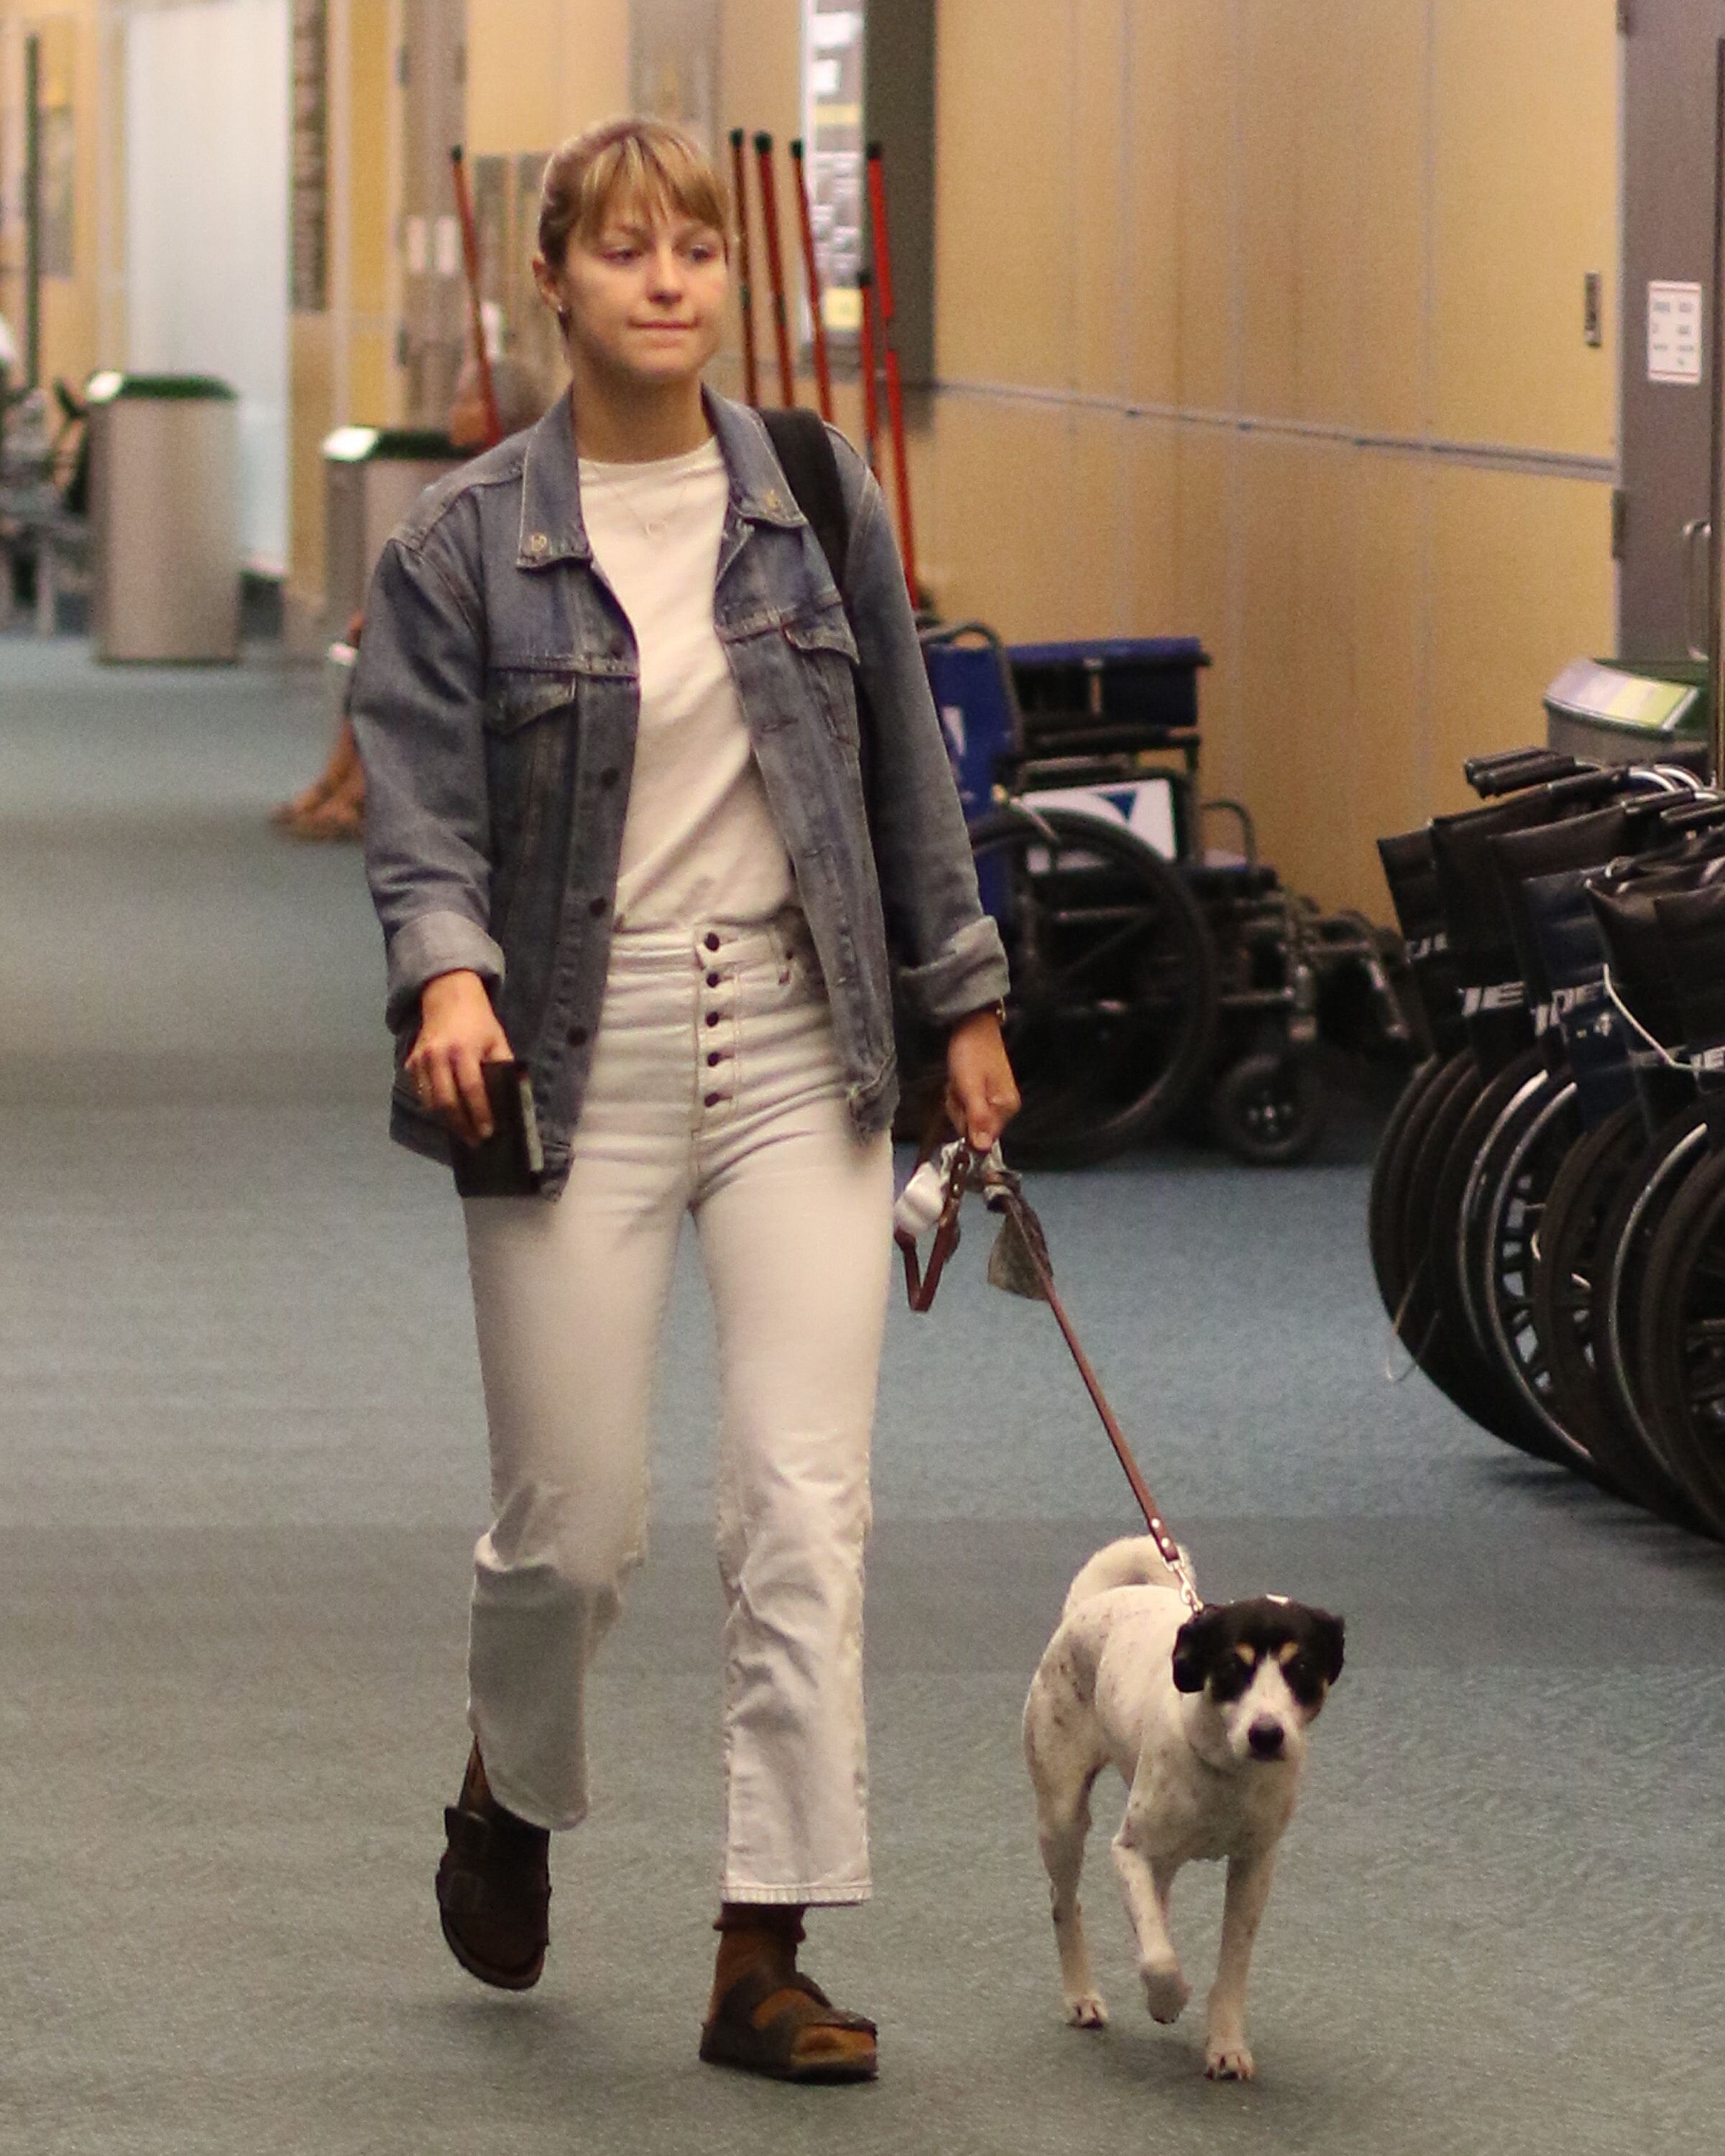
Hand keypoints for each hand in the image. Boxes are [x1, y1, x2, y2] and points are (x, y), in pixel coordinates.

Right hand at [406, 970, 513, 1145]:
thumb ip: (504, 1068)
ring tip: (463, 1131)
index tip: (487, 1132)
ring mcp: (421, 1060)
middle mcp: (438, 1056)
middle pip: (446, 1102)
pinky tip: (448, 1114)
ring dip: (447, 1121)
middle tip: (474, 1140)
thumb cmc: (478, 1022)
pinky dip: (434, 1107)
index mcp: (464, 1050)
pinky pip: (421, 1093)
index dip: (480, 1114)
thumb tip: (512, 1099)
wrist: (447, 997)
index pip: (472, 1090)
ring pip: (430, 1102)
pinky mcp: (410, 1062)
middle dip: (461, 1125)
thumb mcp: (497, 1041)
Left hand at [944, 1007, 1019, 1151]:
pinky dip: (957, 1094)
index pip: (982, 1138)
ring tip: (958, 1080)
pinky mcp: (984, 1092)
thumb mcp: (970, 1087)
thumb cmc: (971, 1052)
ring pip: (966, 1116)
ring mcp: (993, 1099)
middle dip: (959, 1109)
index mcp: (1006, 1107)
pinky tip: (958, 1079)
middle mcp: (1004, 1107)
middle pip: (973, 1128)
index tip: (962, 1102)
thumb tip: (983, 1148)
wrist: (972, 1025)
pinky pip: (965, 1104)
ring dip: (956, 1101)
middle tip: (958, 1088)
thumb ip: (977, 1118)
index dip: (966, 1124)